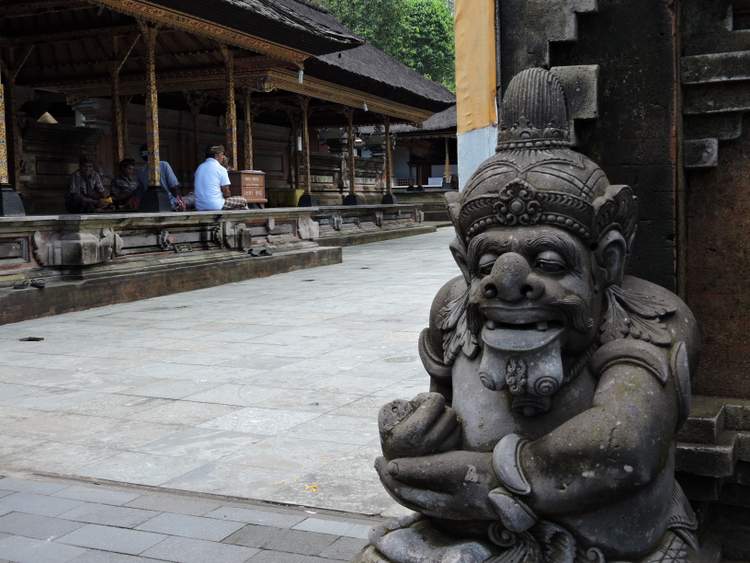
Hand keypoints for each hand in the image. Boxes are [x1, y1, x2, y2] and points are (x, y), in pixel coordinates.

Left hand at [375, 451, 498, 519]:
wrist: (514, 482)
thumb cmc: (480, 473)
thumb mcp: (447, 466)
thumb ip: (419, 468)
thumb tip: (390, 467)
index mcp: (434, 504)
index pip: (401, 492)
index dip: (386, 476)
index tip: (378, 458)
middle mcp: (440, 509)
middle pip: (407, 497)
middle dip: (392, 480)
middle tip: (380, 462)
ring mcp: (451, 506)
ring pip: (419, 497)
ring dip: (405, 482)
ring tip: (397, 466)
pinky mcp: (461, 499)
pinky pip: (431, 493)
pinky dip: (420, 483)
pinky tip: (423, 472)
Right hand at [378, 392, 460, 459]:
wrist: (395, 469)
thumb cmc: (390, 435)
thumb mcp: (386, 415)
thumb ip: (398, 404)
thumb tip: (413, 403)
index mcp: (411, 432)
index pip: (436, 401)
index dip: (428, 398)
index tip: (419, 405)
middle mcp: (427, 445)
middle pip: (450, 413)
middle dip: (440, 409)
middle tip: (429, 414)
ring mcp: (439, 454)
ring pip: (457, 426)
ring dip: (447, 421)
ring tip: (434, 423)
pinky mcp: (448, 460)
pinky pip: (459, 438)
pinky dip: (453, 431)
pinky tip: (441, 432)